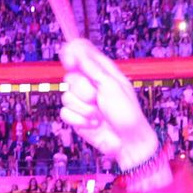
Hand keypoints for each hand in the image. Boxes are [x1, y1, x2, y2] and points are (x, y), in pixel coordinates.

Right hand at [59, 39, 159, 167]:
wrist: (126, 142)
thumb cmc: (126, 113)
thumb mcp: (111, 86)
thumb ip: (92, 67)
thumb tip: (77, 49)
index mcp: (101, 71)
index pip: (80, 52)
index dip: (71, 53)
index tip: (69, 61)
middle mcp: (90, 84)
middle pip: (70, 77)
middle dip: (83, 91)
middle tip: (97, 99)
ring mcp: (82, 101)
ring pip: (66, 97)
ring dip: (84, 109)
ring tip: (99, 116)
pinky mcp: (76, 117)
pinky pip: (65, 113)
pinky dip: (79, 120)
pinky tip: (92, 124)